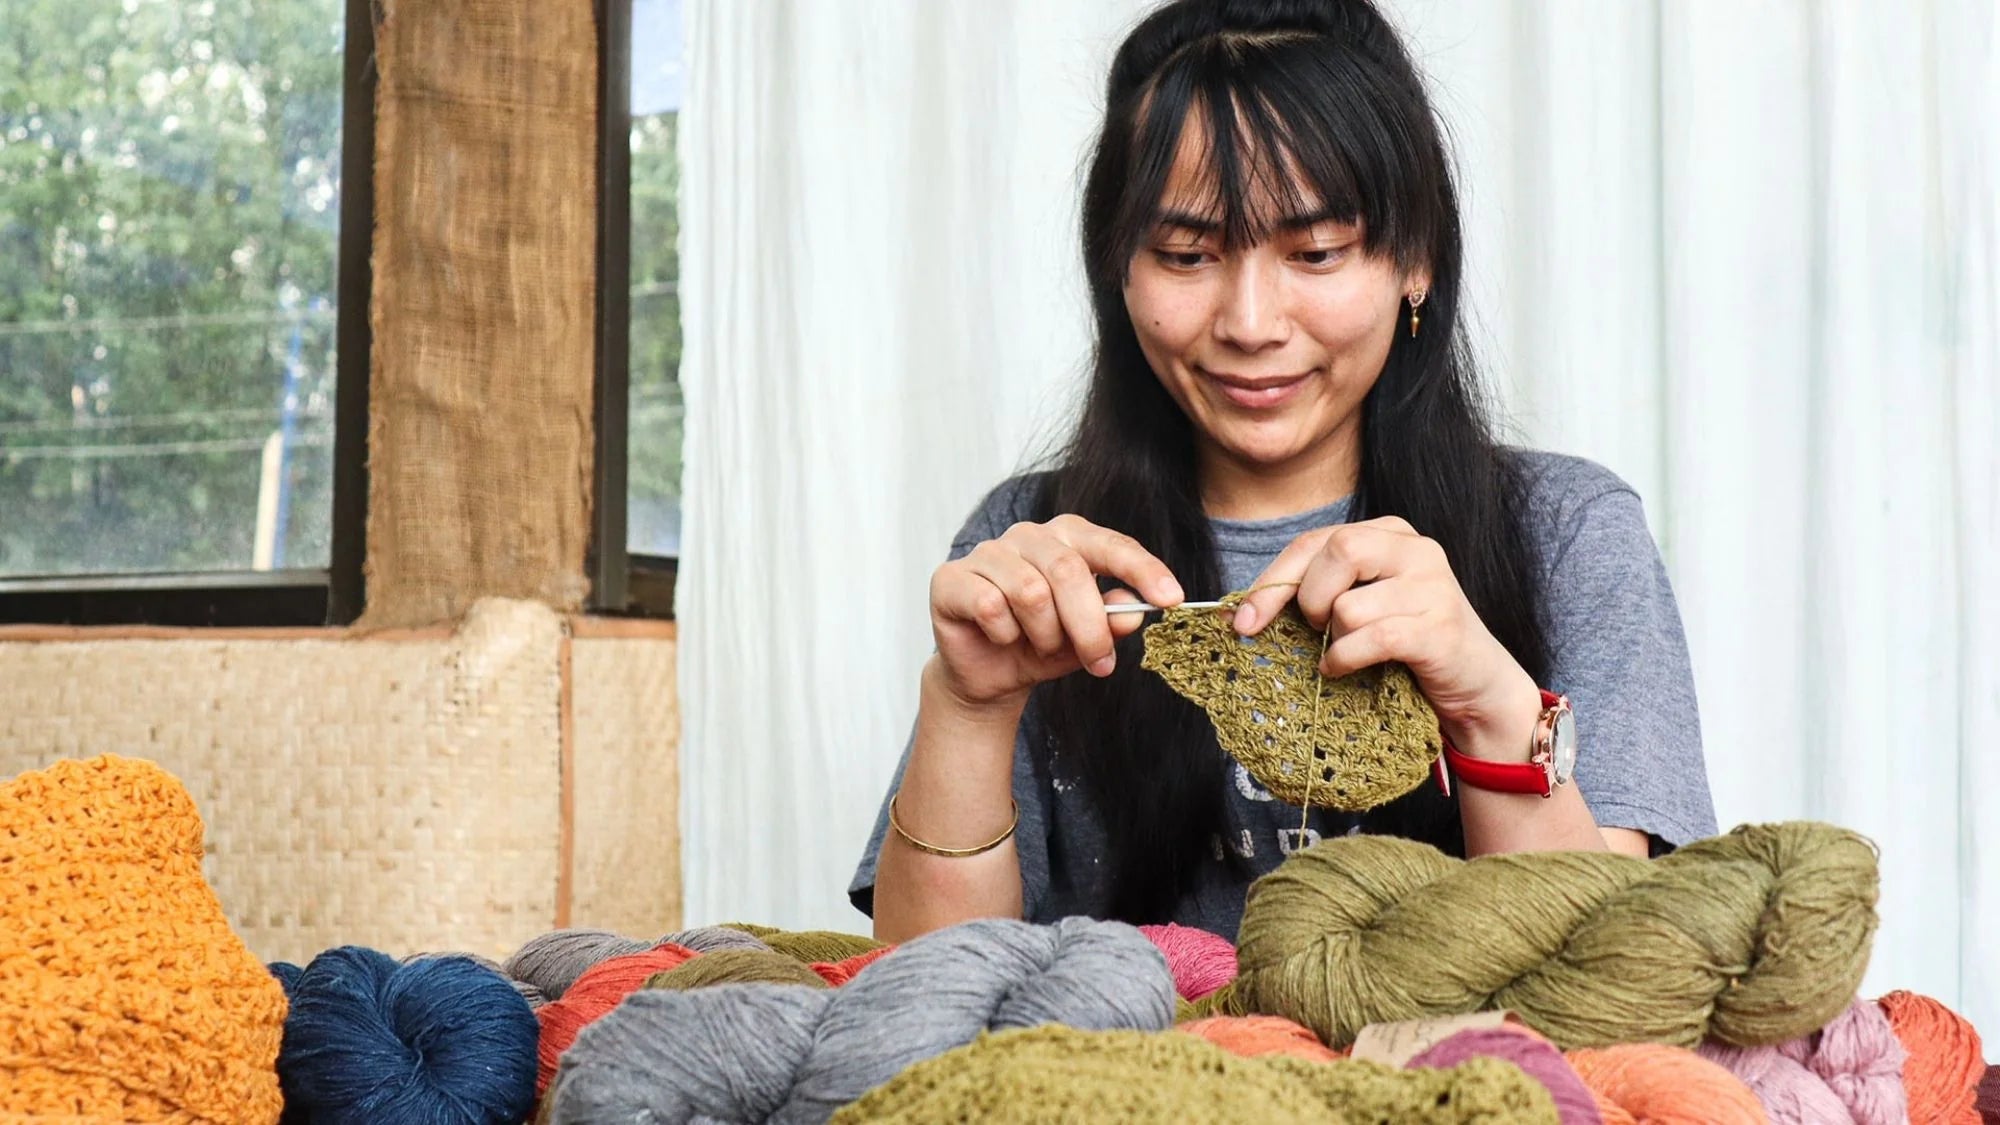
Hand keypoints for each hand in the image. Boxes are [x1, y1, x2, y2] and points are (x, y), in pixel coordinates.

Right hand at [928, 515, 1183, 711]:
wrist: (989, 675)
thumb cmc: (1042, 646)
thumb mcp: (1089, 640)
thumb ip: (1112, 621)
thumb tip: (1134, 613)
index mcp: (1068, 537)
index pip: (1111, 544)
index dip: (1143, 570)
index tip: (1172, 599)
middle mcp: (1028, 535)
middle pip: (1069, 572)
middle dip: (1089, 627)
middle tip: (1100, 664)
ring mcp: (987, 552)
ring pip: (1031, 592)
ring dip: (1044, 635)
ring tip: (1041, 646)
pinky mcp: (952, 578)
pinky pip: (991, 607)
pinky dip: (1005, 635)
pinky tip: (1002, 638)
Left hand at [1232, 516, 1538, 756]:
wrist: (1476, 684)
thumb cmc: (1404, 643)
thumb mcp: (1358, 605)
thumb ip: (1312, 593)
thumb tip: (1235, 613)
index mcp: (1390, 534)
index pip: (1315, 541)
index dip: (1272, 581)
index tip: (1242, 622)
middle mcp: (1415, 550)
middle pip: (1337, 550)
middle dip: (1309, 599)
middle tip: (1316, 629)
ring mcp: (1433, 587)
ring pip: (1350, 604)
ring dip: (1335, 640)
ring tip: (1347, 653)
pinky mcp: (1440, 628)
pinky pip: (1371, 638)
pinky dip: (1345, 659)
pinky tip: (1343, 668)